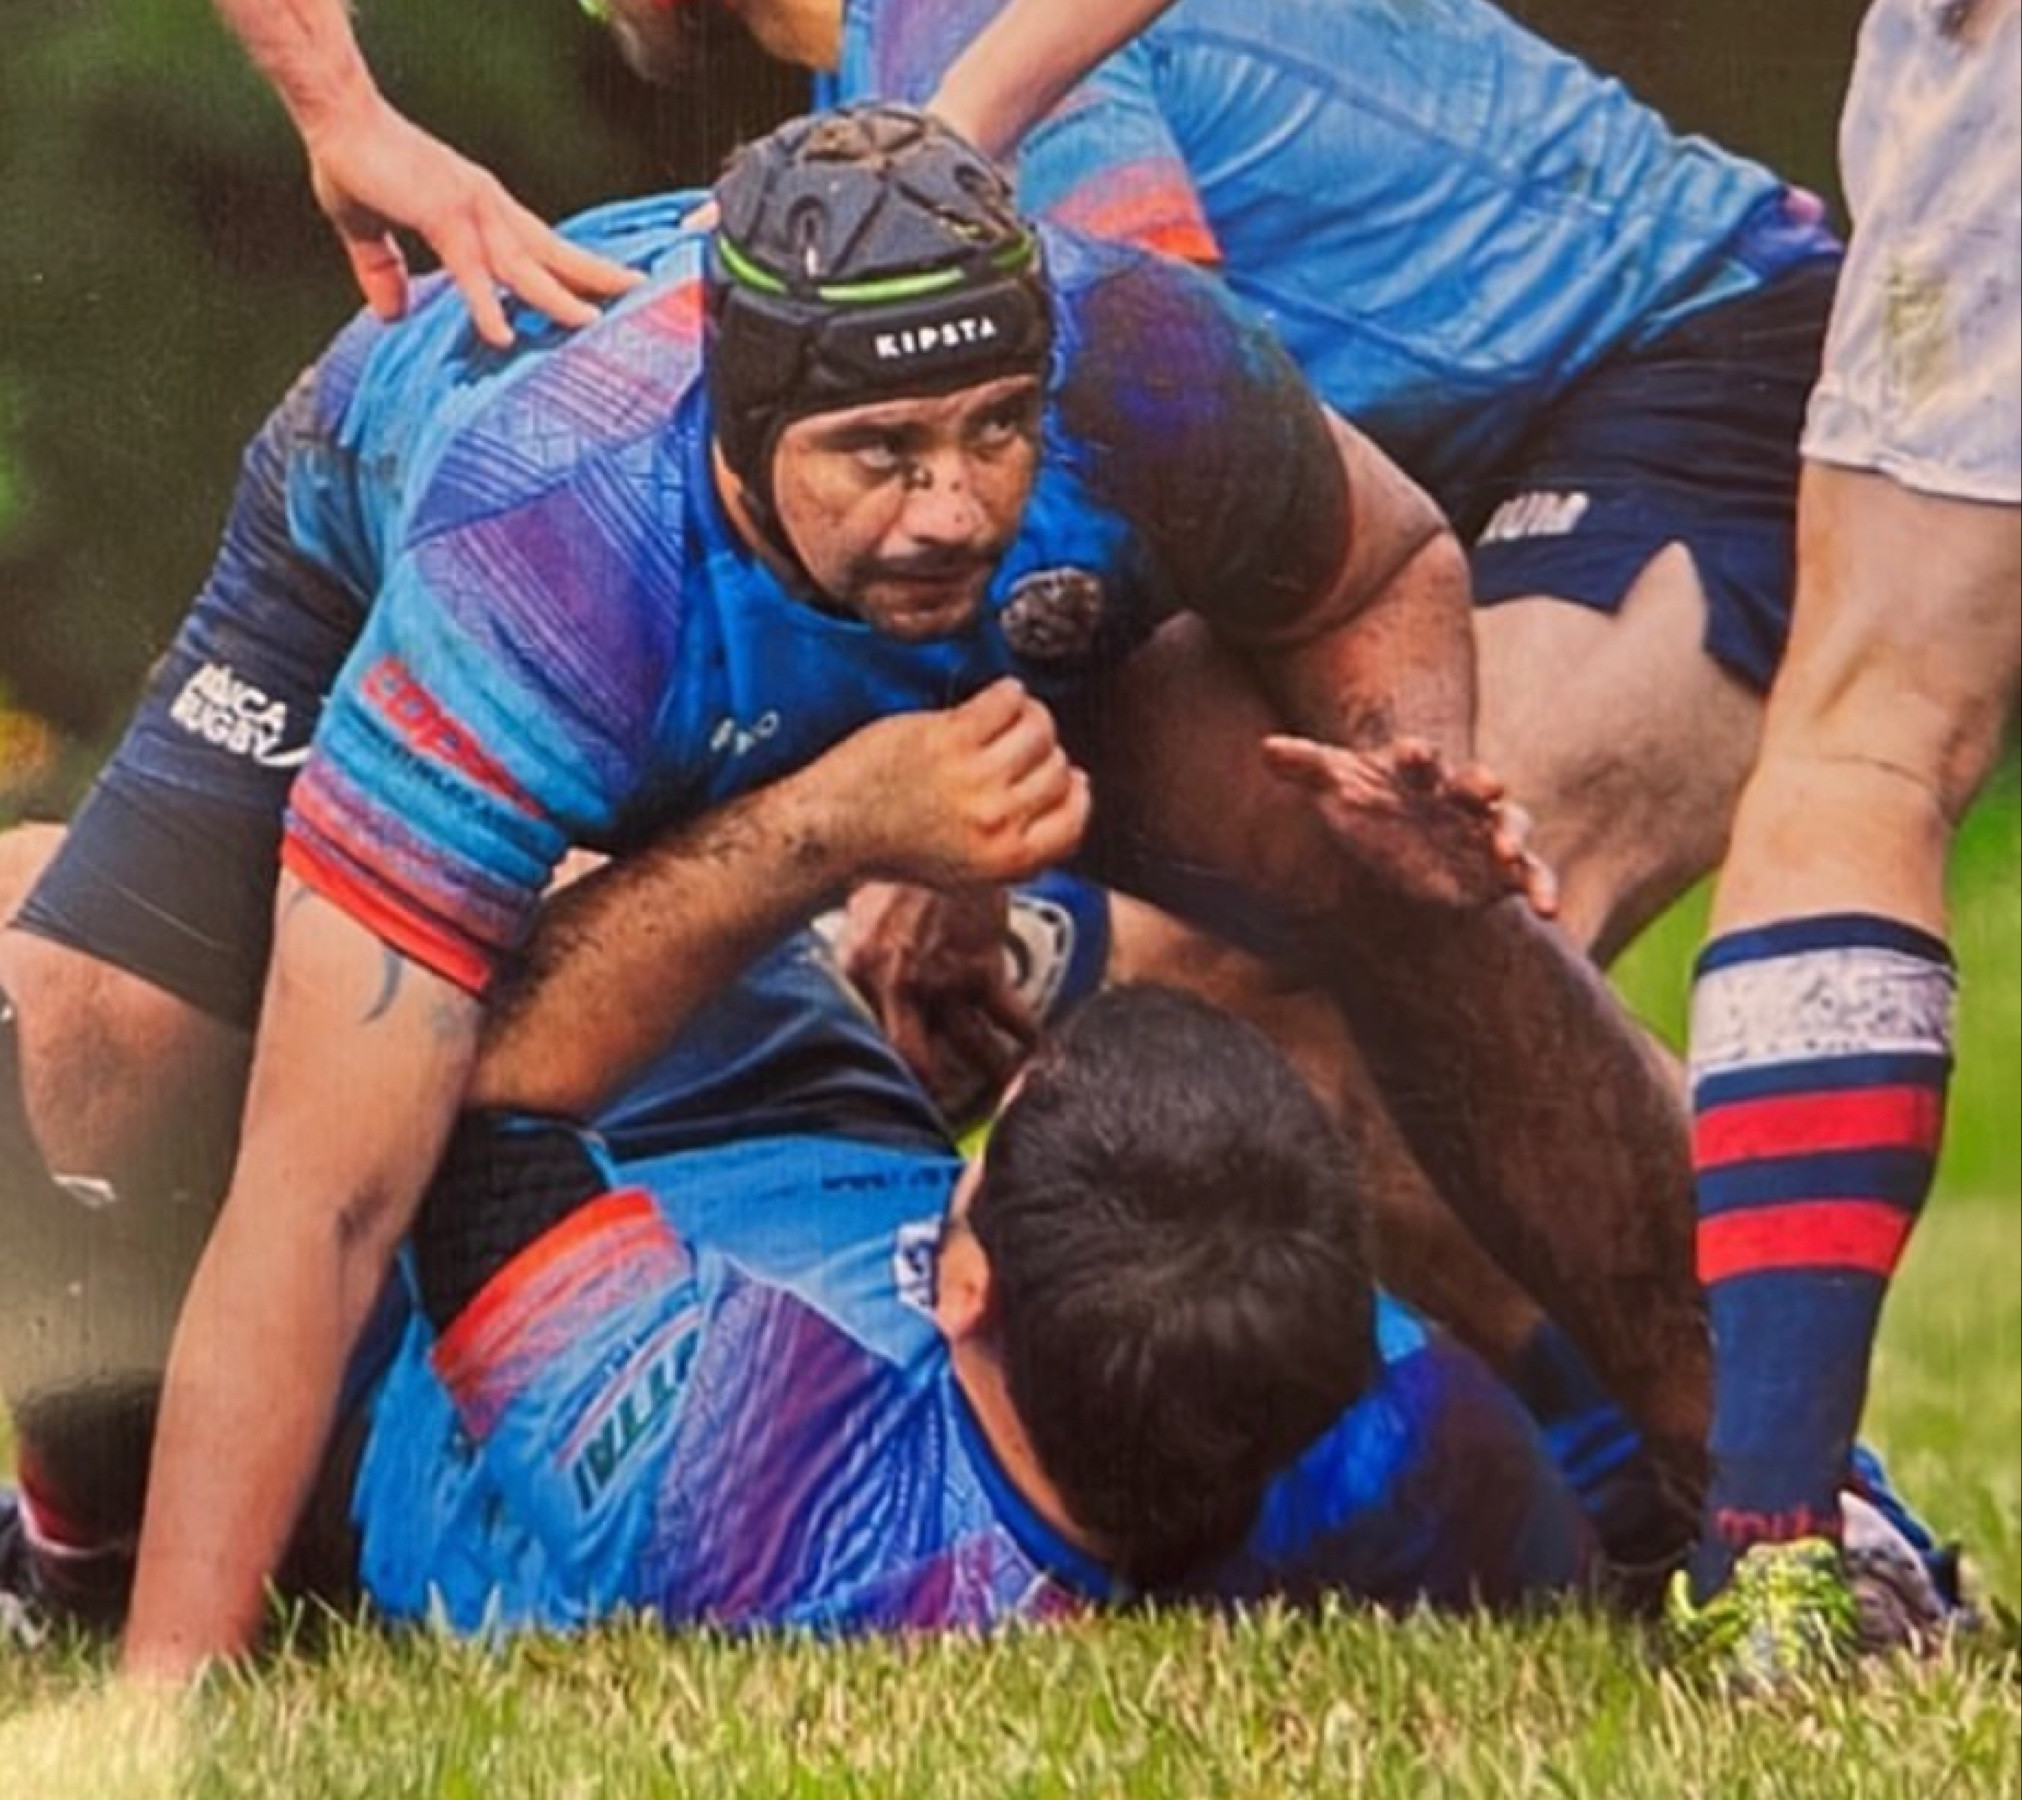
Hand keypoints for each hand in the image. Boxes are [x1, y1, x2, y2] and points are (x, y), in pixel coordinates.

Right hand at [303, 94, 641, 346]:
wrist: (334, 118)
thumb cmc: (354, 162)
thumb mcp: (371, 230)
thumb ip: (384, 273)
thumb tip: (389, 315)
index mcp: (481, 208)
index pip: (538, 244)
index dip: (571, 266)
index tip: (604, 288)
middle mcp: (488, 207)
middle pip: (552, 251)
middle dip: (595, 275)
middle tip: (637, 293)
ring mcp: (470, 210)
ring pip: (525, 266)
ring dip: (560, 297)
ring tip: (593, 323)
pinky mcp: (442, 216)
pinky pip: (472, 271)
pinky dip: (487, 305)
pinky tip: (503, 335)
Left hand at [814, 679, 1091, 890]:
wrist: (834, 829)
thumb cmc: (894, 845)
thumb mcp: (970, 870)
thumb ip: (1021, 842)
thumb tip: (1074, 791)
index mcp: (1007, 860)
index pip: (1075, 820)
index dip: (1074, 792)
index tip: (1067, 776)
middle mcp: (996, 821)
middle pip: (1059, 769)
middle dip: (1045, 754)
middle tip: (1019, 745)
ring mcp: (974, 778)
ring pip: (1039, 730)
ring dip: (1030, 717)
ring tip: (1009, 717)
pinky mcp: (950, 739)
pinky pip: (1007, 702)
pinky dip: (1008, 693)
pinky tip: (995, 698)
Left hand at [834, 882, 1038, 1119]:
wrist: (937, 821)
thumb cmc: (903, 859)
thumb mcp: (865, 906)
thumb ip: (866, 945)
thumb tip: (864, 964)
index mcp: (857, 968)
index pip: (870, 1034)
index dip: (889, 1063)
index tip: (905, 1079)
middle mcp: (895, 985)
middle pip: (915, 1062)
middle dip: (936, 1091)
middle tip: (953, 1108)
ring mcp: (941, 981)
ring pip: (971, 1052)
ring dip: (991, 1074)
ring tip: (1006, 1088)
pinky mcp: (983, 969)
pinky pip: (1012, 1020)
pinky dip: (1028, 1037)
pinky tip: (1037, 1047)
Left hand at [1260, 733, 1558, 915]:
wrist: (1403, 844)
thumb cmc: (1368, 806)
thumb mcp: (1336, 787)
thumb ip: (1306, 766)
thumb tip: (1265, 749)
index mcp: (1418, 774)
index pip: (1418, 759)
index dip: (1417, 756)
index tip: (1414, 754)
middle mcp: (1459, 797)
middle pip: (1476, 784)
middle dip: (1481, 784)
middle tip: (1487, 786)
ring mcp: (1486, 831)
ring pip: (1512, 826)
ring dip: (1514, 836)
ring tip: (1509, 853)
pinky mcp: (1503, 870)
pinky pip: (1531, 875)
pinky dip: (1545, 888)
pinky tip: (1553, 912)